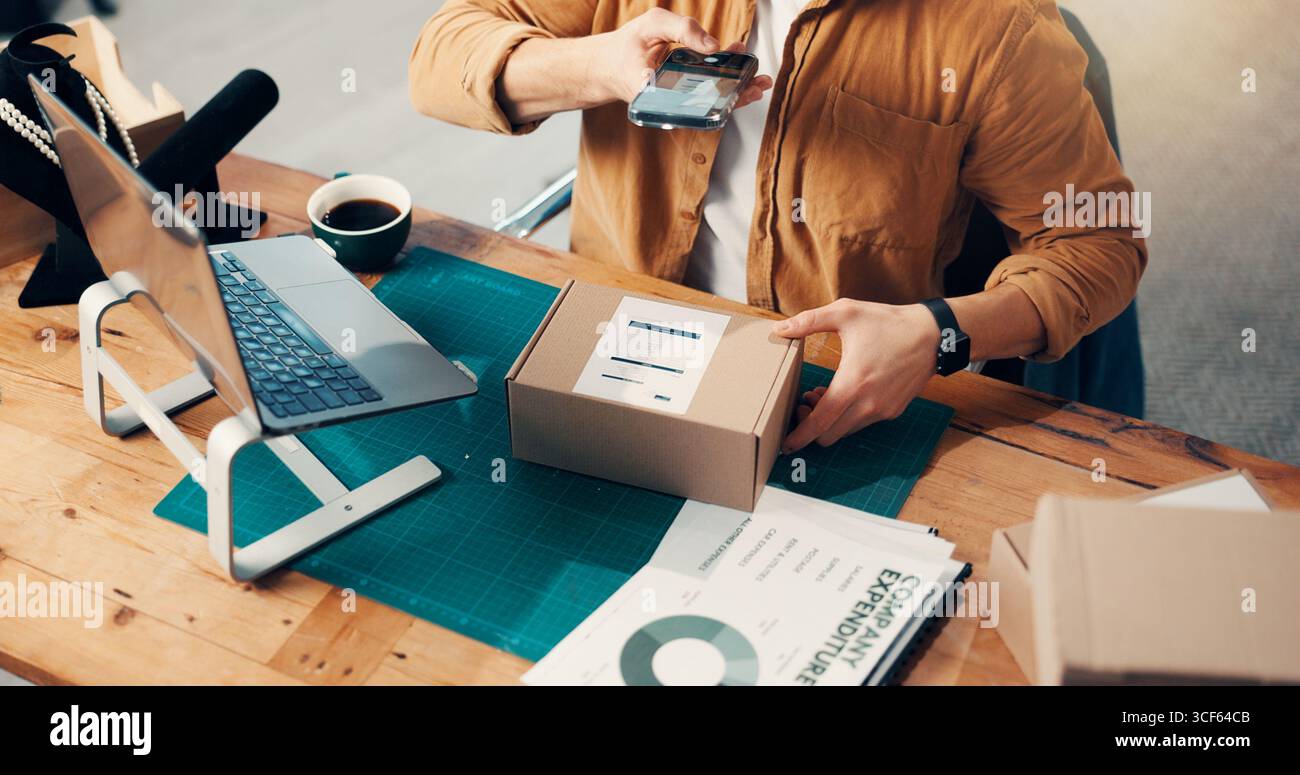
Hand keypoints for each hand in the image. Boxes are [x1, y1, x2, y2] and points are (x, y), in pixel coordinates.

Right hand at [583, 9, 772, 106]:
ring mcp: (674, 105)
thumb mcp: (652, 24)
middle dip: (735, 95)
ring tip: (758, 83)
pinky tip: (741, 73)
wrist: (609, 65)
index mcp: (654, 91)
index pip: (692, 98)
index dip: (717, 93)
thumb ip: (683, 29)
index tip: (736, 84)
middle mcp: (667, 104)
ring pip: (709, 104)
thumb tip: (714, 46)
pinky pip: (704, 96)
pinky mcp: (680, 100)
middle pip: (706, 105)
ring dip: (735, 93)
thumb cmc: (627, 46)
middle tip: (757, 84)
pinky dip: (724, 85)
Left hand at [773, 300, 940, 452]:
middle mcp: (868, 403)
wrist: (933, 335)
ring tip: (823, 394)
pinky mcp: (893, 410)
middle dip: (810, 426)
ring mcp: (882, 410)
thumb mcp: (846, 313)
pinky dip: (848, 416)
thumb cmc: (889, 323)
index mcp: (852, 383)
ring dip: (829, 420)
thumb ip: (809, 321)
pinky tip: (846, 393)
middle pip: (828, 435)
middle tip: (803, 403)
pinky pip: (862, 423)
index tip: (785, 444)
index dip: (799, 436)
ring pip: (845, 430)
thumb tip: (779, 328)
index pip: (819, 423)